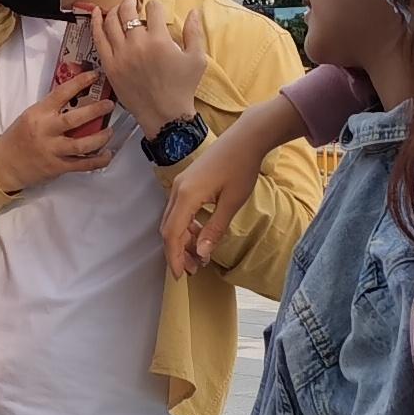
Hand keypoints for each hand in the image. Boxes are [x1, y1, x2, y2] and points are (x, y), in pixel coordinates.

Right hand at [0, 63, 117, 192]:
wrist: (4, 164)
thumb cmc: (19, 137)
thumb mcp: (30, 116)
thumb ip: (51, 109)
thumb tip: (77, 97)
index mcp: (39, 113)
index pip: (61, 93)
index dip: (80, 82)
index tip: (95, 75)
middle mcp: (46, 131)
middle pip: (75, 119)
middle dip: (96, 110)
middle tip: (110, 105)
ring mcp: (52, 150)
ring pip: (81, 144)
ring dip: (100, 137)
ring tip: (110, 131)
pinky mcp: (57, 167)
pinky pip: (82, 164)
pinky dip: (98, 160)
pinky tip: (107, 155)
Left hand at [82, 0, 208, 136]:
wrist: (165, 115)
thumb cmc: (182, 88)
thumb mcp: (197, 59)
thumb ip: (195, 32)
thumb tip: (194, 11)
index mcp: (159, 41)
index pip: (154, 9)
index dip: (156, 7)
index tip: (157, 11)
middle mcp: (138, 45)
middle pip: (128, 11)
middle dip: (132, 3)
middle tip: (135, 4)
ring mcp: (121, 55)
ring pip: (111, 21)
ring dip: (116, 10)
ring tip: (120, 9)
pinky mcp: (110, 65)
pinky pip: (98, 39)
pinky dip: (96, 23)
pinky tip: (96, 13)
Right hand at [161, 100, 281, 274]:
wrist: (245, 138)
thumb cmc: (241, 168)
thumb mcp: (232, 203)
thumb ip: (214, 229)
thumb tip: (201, 254)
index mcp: (187, 195)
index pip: (172, 234)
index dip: (174, 257)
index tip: (180, 276)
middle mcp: (178, 189)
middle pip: (168, 229)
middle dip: (178, 252)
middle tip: (194, 269)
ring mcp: (181, 184)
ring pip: (172, 220)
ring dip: (182, 239)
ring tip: (200, 255)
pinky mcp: (187, 182)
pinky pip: (179, 210)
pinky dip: (186, 225)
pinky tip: (200, 233)